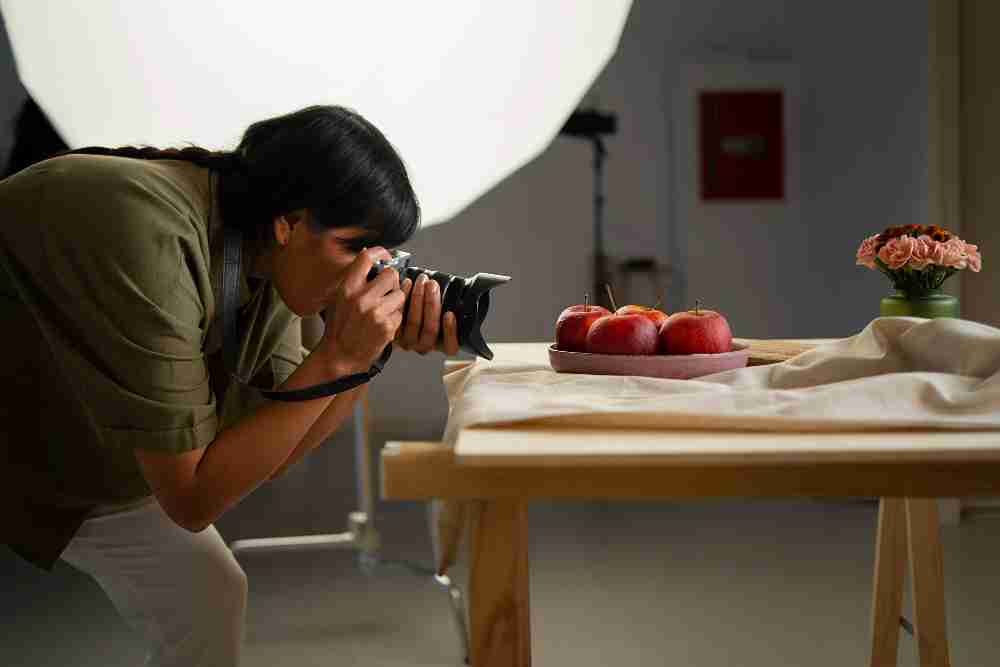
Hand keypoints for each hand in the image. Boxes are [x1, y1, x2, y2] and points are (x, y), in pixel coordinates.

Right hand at [315, 247, 405, 374]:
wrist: (341, 354)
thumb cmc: (340, 326)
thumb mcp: (339, 297)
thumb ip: (354, 277)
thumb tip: (367, 252)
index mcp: (348, 288)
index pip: (367, 258)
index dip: (380, 253)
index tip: (385, 256)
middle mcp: (361, 298)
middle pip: (391, 275)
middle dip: (392, 282)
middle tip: (386, 292)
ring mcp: (375, 313)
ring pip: (400, 295)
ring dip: (396, 302)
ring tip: (383, 310)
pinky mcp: (387, 326)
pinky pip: (401, 314)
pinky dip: (396, 318)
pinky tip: (383, 324)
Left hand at [394, 273, 459, 355]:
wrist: (403, 312)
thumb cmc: (430, 310)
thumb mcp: (444, 312)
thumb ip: (453, 308)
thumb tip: (461, 299)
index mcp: (441, 344)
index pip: (450, 347)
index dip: (450, 332)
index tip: (449, 313)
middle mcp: (424, 345)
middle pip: (430, 330)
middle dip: (432, 304)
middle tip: (432, 285)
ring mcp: (407, 340)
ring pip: (414, 323)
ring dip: (418, 298)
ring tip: (422, 281)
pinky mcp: (393, 329)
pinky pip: (398, 314)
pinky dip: (404, 296)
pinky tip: (407, 283)